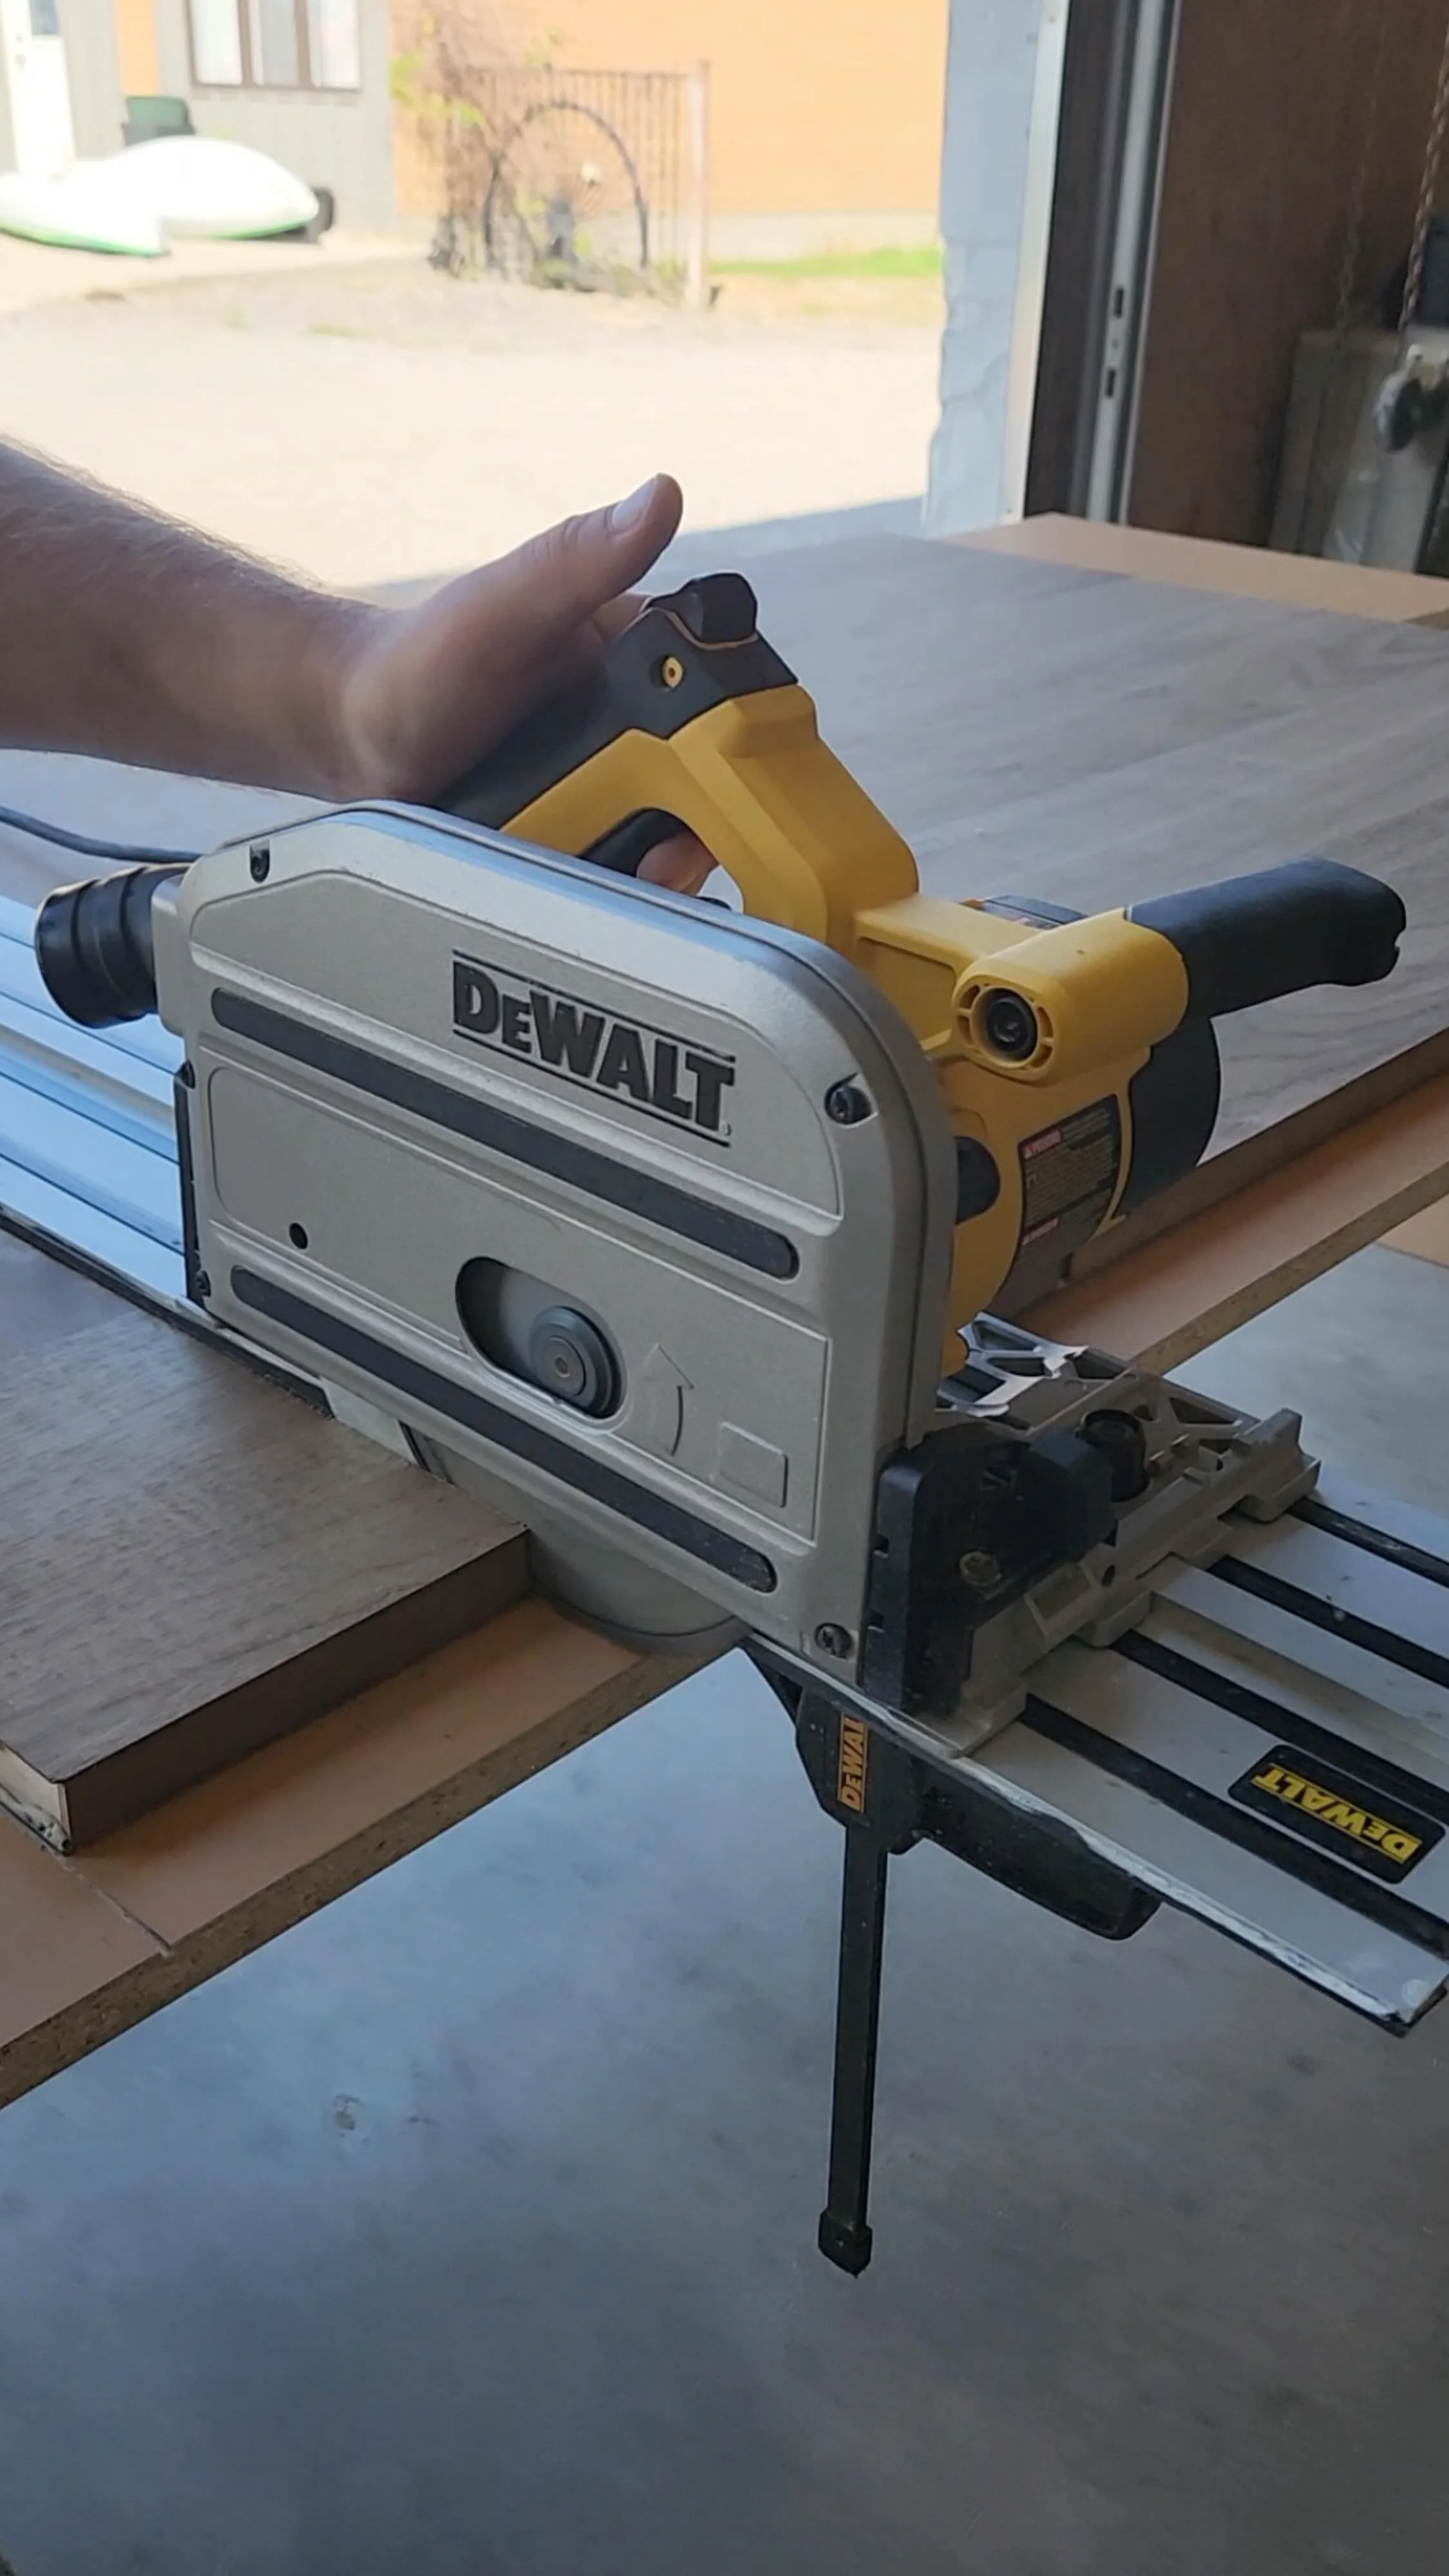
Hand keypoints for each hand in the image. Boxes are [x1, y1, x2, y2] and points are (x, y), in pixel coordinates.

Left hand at [327, 473, 710, 893]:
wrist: (352, 740)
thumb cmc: (417, 662)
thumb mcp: (499, 608)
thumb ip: (573, 559)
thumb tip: (660, 497)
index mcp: (639, 648)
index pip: (727, 692)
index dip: (740, 741)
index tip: (726, 781)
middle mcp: (637, 714)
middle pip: (715, 781)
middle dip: (703, 826)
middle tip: (671, 856)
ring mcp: (612, 779)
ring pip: (678, 833)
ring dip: (668, 865)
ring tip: (640, 877)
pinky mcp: (585, 830)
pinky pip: (628, 867)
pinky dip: (627, 886)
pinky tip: (609, 891)